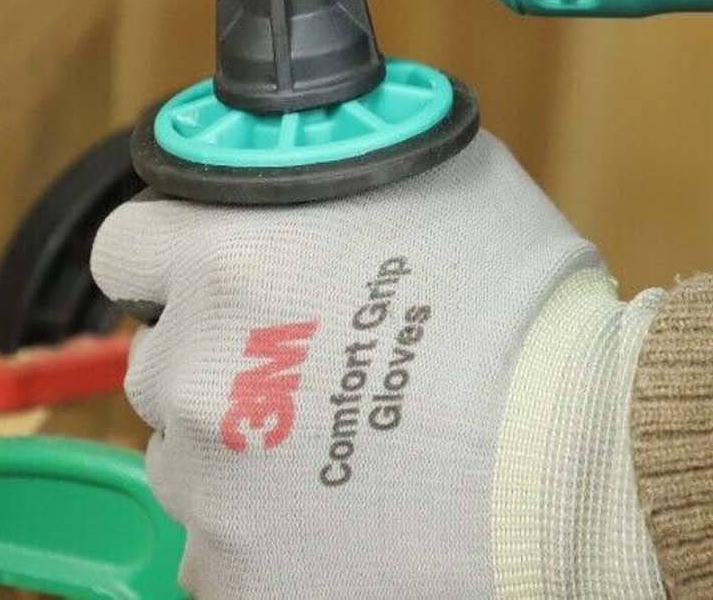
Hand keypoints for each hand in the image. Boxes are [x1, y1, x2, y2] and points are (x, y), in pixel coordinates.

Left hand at [91, 133, 665, 599]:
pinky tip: (343, 517)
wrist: (583, 457)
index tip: (217, 276)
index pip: (129, 247)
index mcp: (226, 257)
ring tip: (343, 451)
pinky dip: (267, 537)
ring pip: (190, 460)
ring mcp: (208, 482)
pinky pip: (219, 550)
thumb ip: (348, 175)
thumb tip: (332, 155)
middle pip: (165, 362)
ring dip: (243, 452)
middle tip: (313, 372)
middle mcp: (197, 369)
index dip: (179, 258)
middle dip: (225, 362)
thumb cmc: (530, 318)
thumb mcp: (445, 180)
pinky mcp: (236, 571)